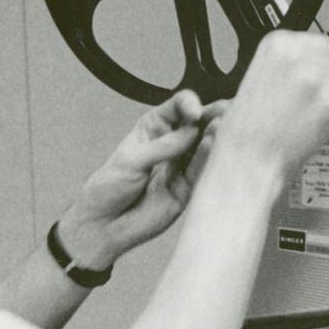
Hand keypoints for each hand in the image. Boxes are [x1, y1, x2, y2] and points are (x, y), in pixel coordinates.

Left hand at [59, 91, 225, 265]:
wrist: (103, 225)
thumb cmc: (109, 187)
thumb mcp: (132, 160)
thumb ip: (163, 146)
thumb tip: (192, 131)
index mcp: (154, 128)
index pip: (178, 107)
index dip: (189, 104)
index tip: (194, 111)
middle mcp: (171, 144)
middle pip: (197, 124)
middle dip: (212, 115)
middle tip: (225, 112)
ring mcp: (181, 166)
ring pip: (204, 146)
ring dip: (214, 136)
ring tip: (222, 128)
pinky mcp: (186, 188)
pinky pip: (200, 171)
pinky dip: (208, 158)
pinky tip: (212, 147)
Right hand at [212, 31, 328, 180]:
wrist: (250, 160)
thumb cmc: (245, 129)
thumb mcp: (256, 78)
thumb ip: (284, 64)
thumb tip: (304, 62)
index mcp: (278, 45)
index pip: (313, 40)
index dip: (308, 59)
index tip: (301, 71)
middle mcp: (301, 58)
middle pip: (327, 59)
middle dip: (317, 76)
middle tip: (299, 96)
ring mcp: (319, 81)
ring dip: (324, 94)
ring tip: (300, 112)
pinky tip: (306, 123)